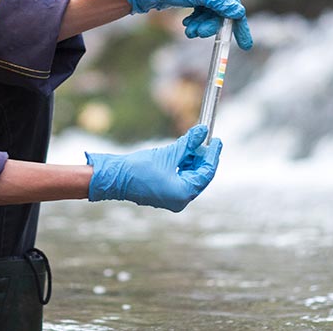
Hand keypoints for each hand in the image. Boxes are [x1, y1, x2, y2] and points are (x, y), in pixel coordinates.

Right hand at [85, 125, 222, 211]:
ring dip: (192, 160)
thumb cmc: (140, 168)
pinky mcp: (165, 194)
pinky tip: (183, 152)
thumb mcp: (168, 153)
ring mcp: (172, 199)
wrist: (116, 178)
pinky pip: (180, 179)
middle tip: (205, 139)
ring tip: (192, 143)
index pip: (206, 173)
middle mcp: (180, 200)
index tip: (216, 140)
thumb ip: (188, 143)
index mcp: (184, 193)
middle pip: (199, 176)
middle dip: (202, 157)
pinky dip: (183, 166)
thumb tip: (203, 131)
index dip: (213, 155)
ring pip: (190, 177)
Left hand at [124, 0, 252, 49]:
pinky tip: (187, 25)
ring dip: (201, 25)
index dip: (238, 24)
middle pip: (222, 11)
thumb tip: (239, 11)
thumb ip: (219, 4)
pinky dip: (196, 22)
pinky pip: (203, 14)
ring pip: (211, 15)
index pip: (233, 3)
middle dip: (210, 25)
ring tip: (189, 31)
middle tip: (198, 34)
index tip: (245, 44)